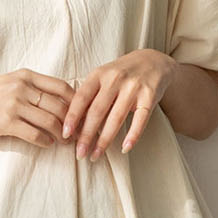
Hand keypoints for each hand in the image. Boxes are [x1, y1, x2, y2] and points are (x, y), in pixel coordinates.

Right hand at [0, 69, 74, 147]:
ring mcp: (13, 105)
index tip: (82, 112)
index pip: (61, 86)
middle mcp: (21, 87)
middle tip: (78, 132)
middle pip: (59, 105)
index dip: (76, 101)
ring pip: (50, 121)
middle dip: (73, 121)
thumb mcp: (10, 82)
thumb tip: (60, 99)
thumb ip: (32, 87)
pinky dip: (45, 141)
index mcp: (26, 76)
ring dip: (62, 134)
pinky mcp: (6, 122)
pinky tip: (48, 144)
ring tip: (65, 141)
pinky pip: (34, 134)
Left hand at [62, 50, 177, 159]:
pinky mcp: (150, 95)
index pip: (82, 97)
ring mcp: (133, 87)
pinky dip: (133, 135)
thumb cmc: (121, 74)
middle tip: (79, 153)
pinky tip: (125, 149)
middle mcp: (115, 79)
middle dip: (86, 135)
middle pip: (97, 111)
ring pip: (116, 118)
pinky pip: (140, 119)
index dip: (72, 116)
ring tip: (95, 155)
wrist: (152, 61)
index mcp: (99, 74)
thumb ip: (89, 96)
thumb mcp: (103, 77)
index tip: (65, 134)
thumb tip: (71, 124)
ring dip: (104, 140)